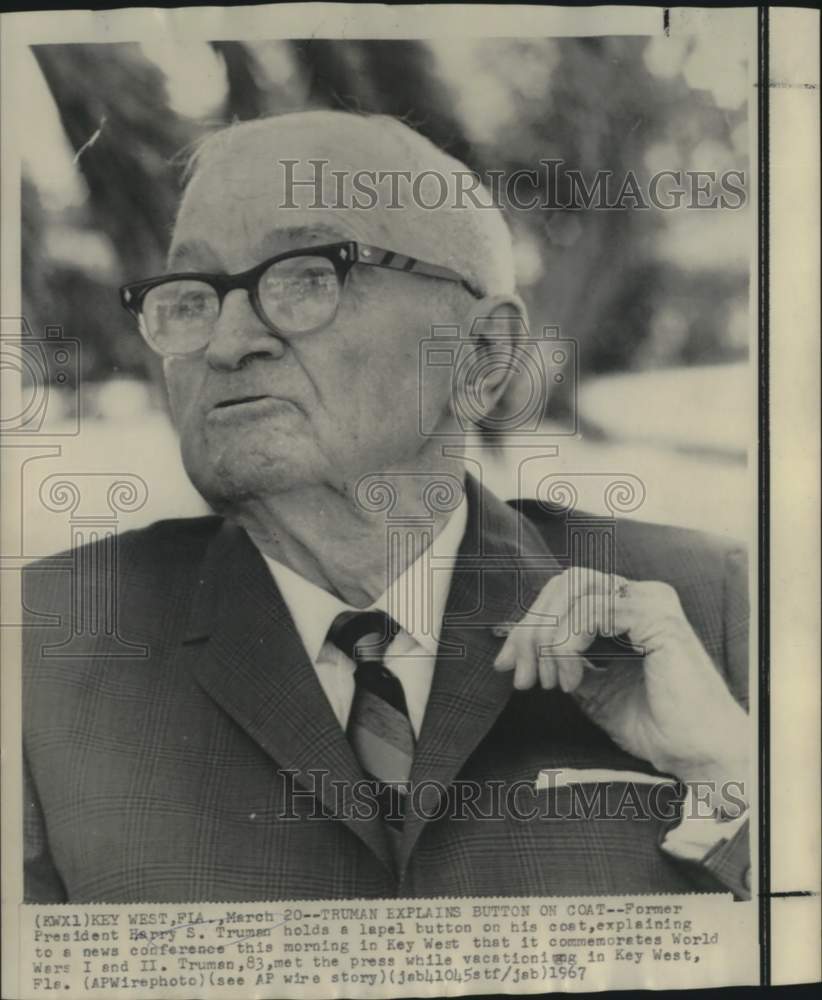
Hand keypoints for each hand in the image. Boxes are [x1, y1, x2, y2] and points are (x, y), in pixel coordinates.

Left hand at [494, 568, 748, 797]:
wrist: (695, 754)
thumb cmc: (653, 724)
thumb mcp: (591, 687)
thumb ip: (560, 660)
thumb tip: (513, 648)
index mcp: (628, 606)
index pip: (565, 592)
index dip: (530, 622)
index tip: (506, 664)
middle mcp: (640, 594)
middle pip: (565, 583)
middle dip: (532, 627)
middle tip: (520, 674)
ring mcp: (651, 601)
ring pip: (574, 592)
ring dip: (548, 638)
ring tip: (549, 682)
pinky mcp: (657, 617)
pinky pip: (592, 612)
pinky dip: (569, 646)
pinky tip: (571, 680)